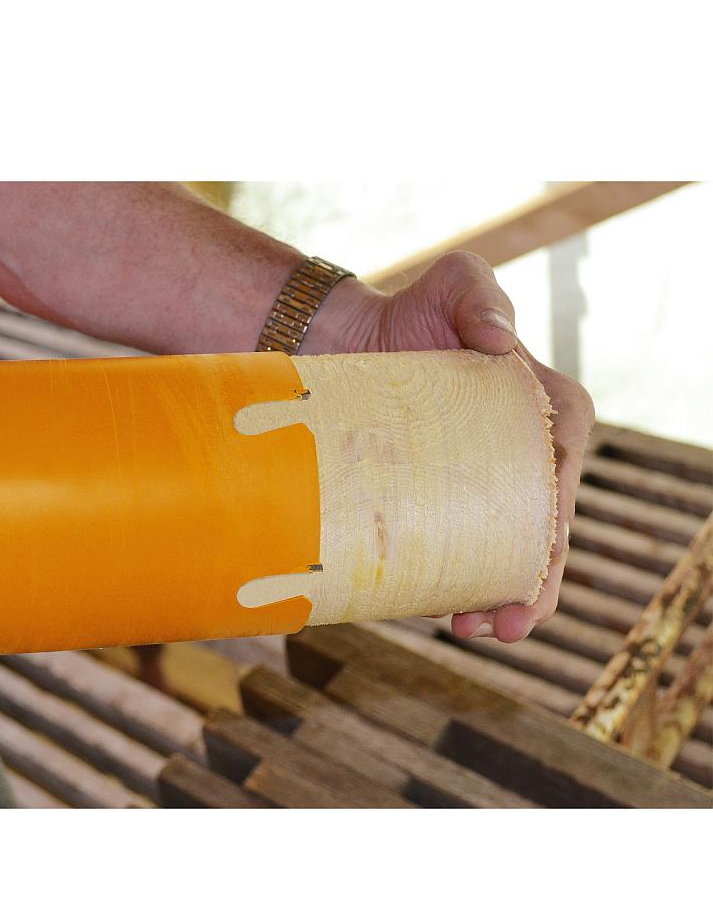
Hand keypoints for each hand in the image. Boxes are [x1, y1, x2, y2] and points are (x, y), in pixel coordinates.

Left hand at [313, 251, 594, 642]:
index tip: (537, 568)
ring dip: (495, 597)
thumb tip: (499, 341)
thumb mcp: (454, 281)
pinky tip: (441, 610)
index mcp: (548, 414)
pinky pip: (458, 547)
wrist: (348, 340)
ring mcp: (482, 485)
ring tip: (472, 629)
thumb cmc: (412, 310)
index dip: (556, 531)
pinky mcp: (442, 500)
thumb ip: (479, 297)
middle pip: (541, 533)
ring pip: (502, 552)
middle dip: (533, 586)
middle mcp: (523, 457)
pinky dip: (455, 582)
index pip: (562, 481)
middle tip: (505, 626)